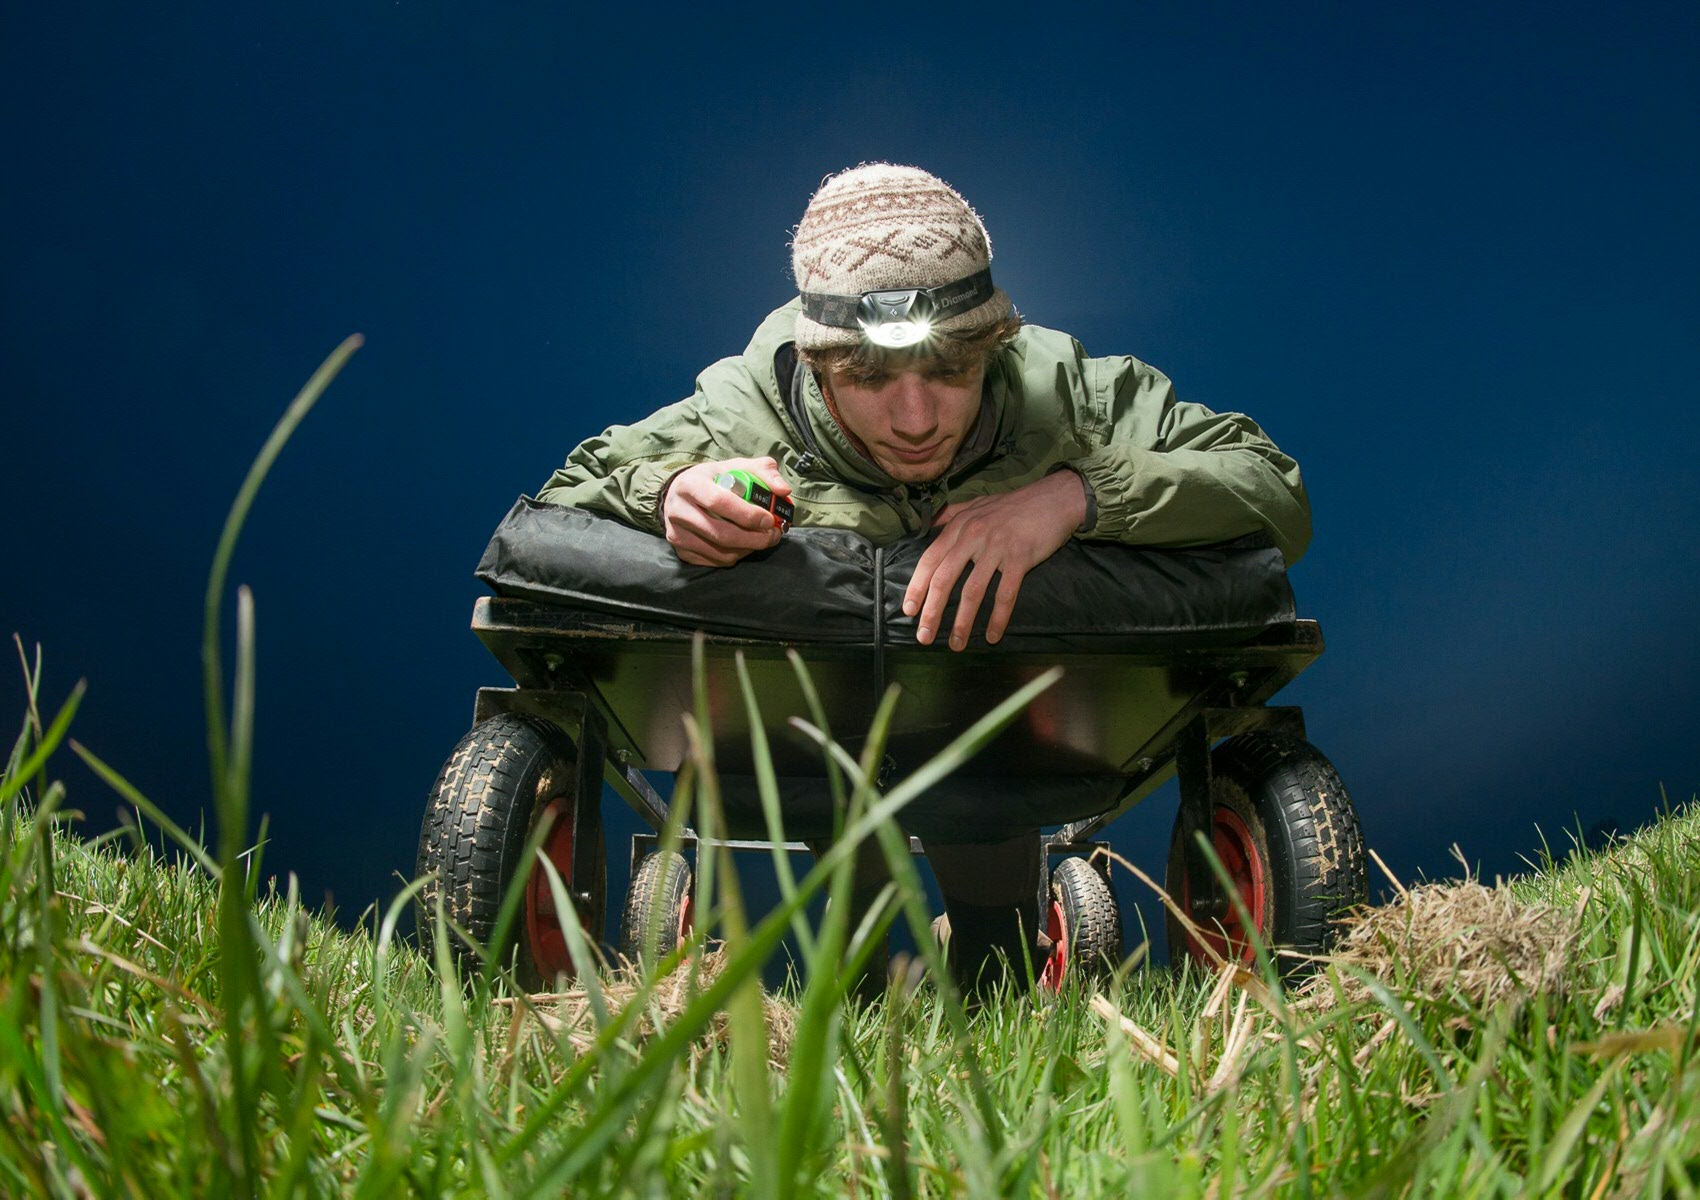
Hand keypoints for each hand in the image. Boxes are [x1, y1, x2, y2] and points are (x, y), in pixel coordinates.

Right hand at [662, 457, 791, 566]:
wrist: (679, 495)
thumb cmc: (714, 480)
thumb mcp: (736, 467)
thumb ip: (764, 471)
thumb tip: (784, 490)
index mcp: (690, 484)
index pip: (719, 502)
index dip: (747, 514)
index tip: (769, 519)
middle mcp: (678, 510)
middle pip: (721, 533)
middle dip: (754, 538)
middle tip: (773, 535)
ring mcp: (677, 534)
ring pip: (720, 552)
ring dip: (748, 549)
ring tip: (762, 538)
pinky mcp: (681, 552)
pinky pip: (715, 561)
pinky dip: (736, 556)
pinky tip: (744, 545)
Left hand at [902, 470, 1086, 649]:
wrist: (1054, 498)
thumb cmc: (1014, 505)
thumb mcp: (977, 503)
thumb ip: (951, 514)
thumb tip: (929, 524)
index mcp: (960, 526)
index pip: (929, 559)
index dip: (917, 587)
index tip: (908, 610)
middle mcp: (973, 536)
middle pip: (944, 579)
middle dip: (931, 611)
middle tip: (923, 636)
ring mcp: (997, 547)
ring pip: (973, 591)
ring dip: (962, 622)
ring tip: (955, 644)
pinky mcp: (1020, 558)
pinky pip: (1005, 594)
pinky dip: (998, 618)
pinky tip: (992, 636)